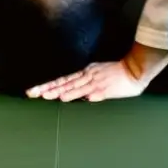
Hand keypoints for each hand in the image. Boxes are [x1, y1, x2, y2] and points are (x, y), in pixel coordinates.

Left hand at [25, 42, 167, 102]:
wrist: (136, 69)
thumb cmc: (121, 73)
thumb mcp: (102, 76)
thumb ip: (91, 86)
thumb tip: (83, 96)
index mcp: (86, 73)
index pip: (64, 80)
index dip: (49, 86)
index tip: (36, 91)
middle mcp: (87, 76)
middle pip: (63, 83)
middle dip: (46, 88)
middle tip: (31, 93)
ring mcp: (94, 82)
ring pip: (72, 88)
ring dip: (57, 92)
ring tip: (44, 96)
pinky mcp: (103, 88)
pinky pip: (87, 92)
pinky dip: (76, 95)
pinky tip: (66, 98)